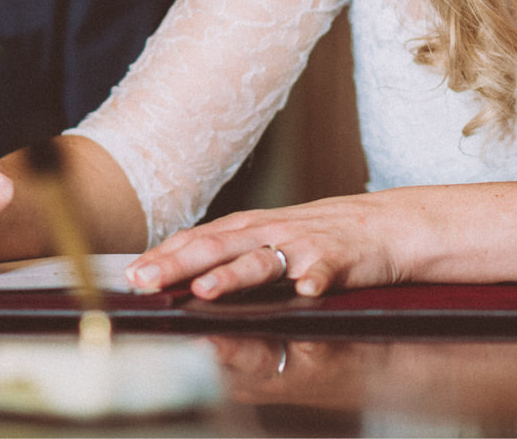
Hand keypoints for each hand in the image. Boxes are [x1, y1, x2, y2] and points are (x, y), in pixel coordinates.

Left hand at [125, 193, 417, 298]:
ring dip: (232, 275)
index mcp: (251, 227)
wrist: (384, 224)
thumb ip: (230, 248)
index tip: (131, 273)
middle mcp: (270, 231)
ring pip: (262, 260)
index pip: (198, 238)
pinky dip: (313, 281)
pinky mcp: (337, 260)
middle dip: (178, 264)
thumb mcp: (270, 234)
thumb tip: (178, 266)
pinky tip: (305, 293)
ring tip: (205, 289)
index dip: (164, 255)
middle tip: (146, 280)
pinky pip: (323, 272)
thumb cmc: (322, 234)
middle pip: (217, 246)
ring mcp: (303, 244)